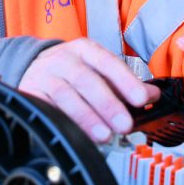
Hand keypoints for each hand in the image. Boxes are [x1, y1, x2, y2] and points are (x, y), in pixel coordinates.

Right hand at [18, 38, 159, 142]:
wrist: (34, 67)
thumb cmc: (71, 70)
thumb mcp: (97, 69)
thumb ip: (124, 82)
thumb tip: (151, 96)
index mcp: (84, 49)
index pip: (106, 61)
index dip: (124, 80)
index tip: (140, 98)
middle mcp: (63, 59)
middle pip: (85, 79)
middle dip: (107, 103)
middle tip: (124, 124)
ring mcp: (45, 75)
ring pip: (65, 94)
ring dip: (86, 117)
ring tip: (104, 135)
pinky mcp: (31, 92)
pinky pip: (46, 108)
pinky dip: (62, 121)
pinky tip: (75, 133)